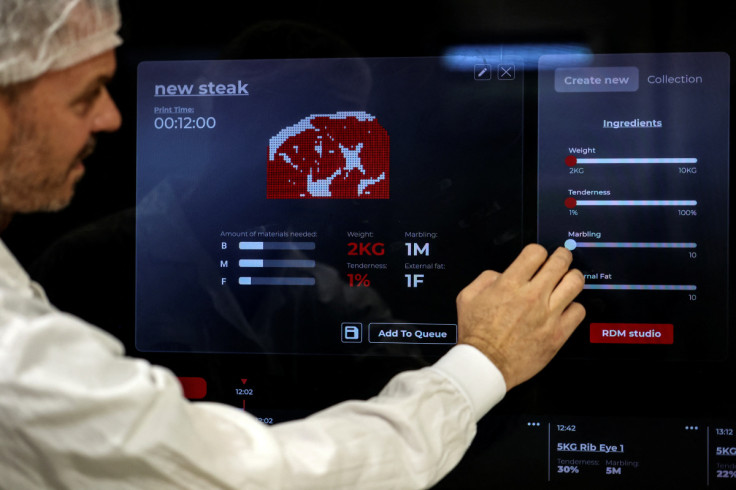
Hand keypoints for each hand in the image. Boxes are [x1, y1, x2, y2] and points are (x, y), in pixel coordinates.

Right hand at [456, 244, 584, 389]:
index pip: (536, 252)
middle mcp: (531, 296)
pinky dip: (574, 307)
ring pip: (575, 283)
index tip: (538, 257)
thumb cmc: (476, 335)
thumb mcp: (467, 297)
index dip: (538, 252)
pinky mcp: (558, 333)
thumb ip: (486, 278)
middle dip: (562, 256)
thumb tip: (502, 274)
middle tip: (561, 259)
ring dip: (573, 277)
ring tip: (569, 280)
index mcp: (509, 284)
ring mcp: (548, 315)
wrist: (485, 364)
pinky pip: (579, 311)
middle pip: (560, 263)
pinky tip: (565, 309)